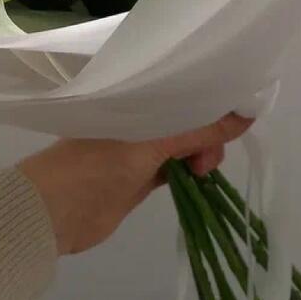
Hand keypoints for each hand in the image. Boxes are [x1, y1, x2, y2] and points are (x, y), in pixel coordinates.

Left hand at [18, 114, 252, 254]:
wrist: (56, 211)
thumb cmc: (97, 164)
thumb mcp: (150, 144)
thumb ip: (196, 131)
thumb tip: (244, 115)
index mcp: (131, 95)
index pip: (180, 87)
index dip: (209, 98)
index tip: (236, 112)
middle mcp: (137, 116)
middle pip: (186, 116)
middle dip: (207, 133)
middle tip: (206, 160)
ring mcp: (138, 146)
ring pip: (183, 142)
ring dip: (199, 153)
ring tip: (199, 172)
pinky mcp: (140, 175)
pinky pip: (175, 165)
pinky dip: (189, 169)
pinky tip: (198, 176)